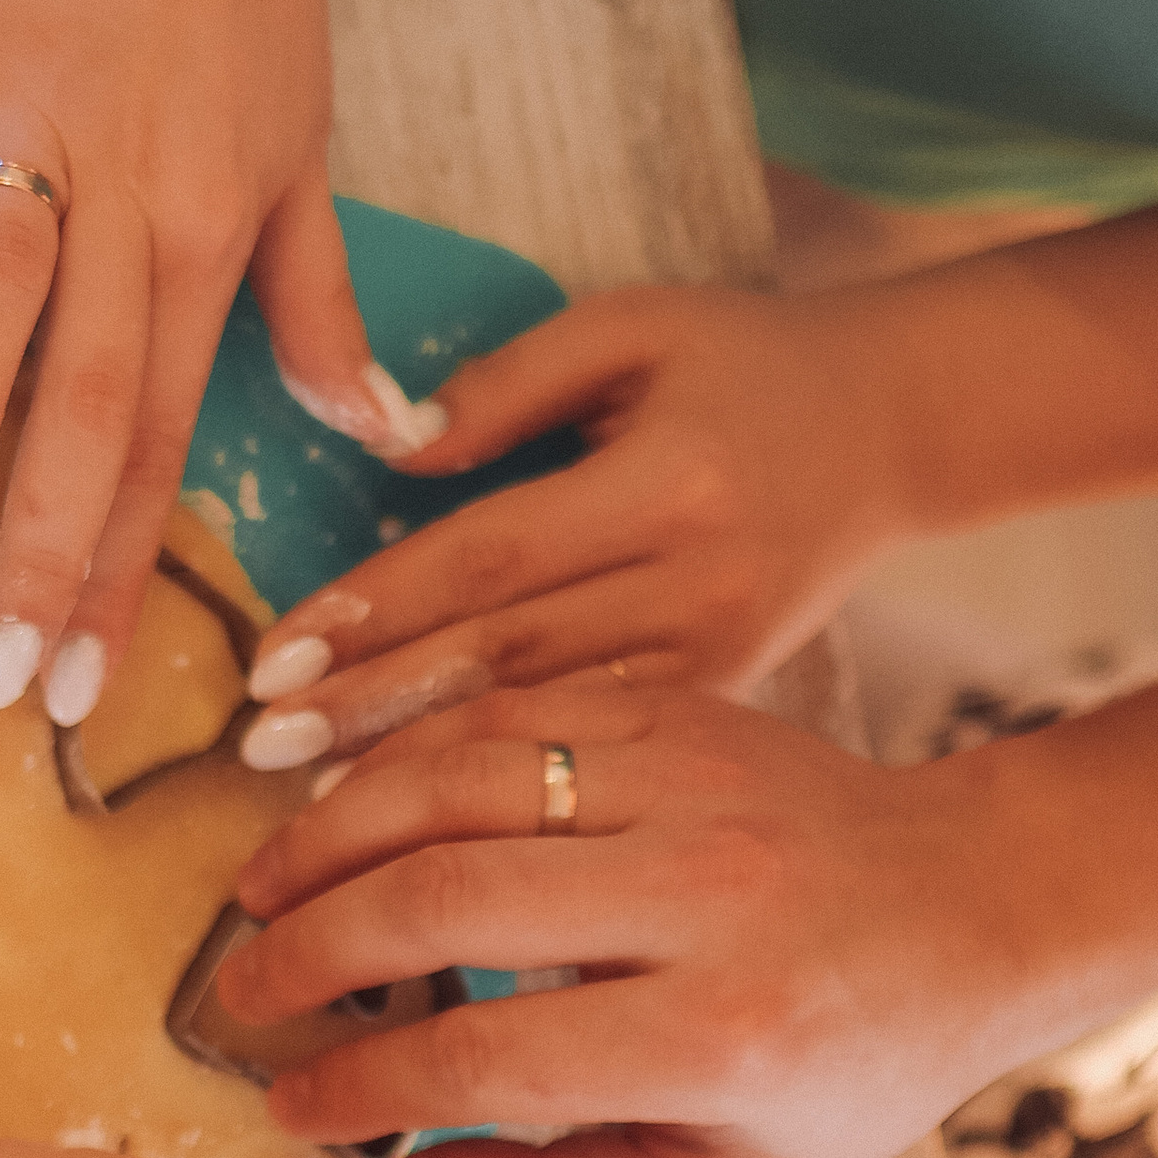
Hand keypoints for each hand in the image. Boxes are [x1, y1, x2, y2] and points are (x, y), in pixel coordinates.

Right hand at [0, 0, 422, 729]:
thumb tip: (377, 432)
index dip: (124, 573)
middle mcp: (133, 189)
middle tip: (2, 681)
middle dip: (49, 553)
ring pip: (3, 293)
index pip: (163, 437)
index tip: (84, 691)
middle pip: (90, 400)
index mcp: (214, 230)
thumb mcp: (307, 142)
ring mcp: (36, 112)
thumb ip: (319, 303)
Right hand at [223, 679, 1041, 1157]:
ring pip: (452, 783)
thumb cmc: (843, 1069)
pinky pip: (498, 716)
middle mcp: (705, 896)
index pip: (486, 1057)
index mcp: (722, 1036)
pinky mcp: (675, 708)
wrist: (969, 907)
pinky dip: (400, 762)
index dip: (363, 1087)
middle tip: (241, 995)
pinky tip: (344, 816)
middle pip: (443, 900)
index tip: (292, 1108)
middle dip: (310, 951)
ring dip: (327, 838)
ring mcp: (690, 782)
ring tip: (260, 895)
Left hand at [239, 286, 914, 766]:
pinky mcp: (730, 699)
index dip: (374, 608)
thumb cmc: (747, 362)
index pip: (490, 553)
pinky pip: (600, 755)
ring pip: (549, 726)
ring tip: (308, 811)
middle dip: (370, 707)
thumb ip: (510, 383)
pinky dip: (507, 794)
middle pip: (507, 655)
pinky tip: (424, 830)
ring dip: (422, 771)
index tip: (272, 658)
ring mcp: (724, 655)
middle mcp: (700, 581)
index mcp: (673, 482)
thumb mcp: (638, 327)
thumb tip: (392, 447)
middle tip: (256, 748)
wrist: (901, 430)